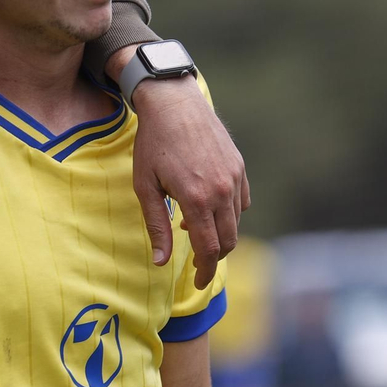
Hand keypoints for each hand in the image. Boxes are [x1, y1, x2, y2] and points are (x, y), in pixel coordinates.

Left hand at [112, 48, 249, 287]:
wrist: (173, 104)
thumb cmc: (152, 144)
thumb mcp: (145, 187)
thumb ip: (156, 226)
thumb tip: (160, 262)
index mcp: (197, 199)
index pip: (209, 249)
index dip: (204, 270)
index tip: (197, 282)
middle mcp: (222, 191)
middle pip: (228, 240)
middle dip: (214, 257)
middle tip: (198, 264)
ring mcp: (235, 177)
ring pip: (236, 222)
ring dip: (220, 235)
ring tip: (195, 230)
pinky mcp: (239, 166)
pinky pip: (242, 202)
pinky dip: (229, 214)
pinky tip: (209, 210)